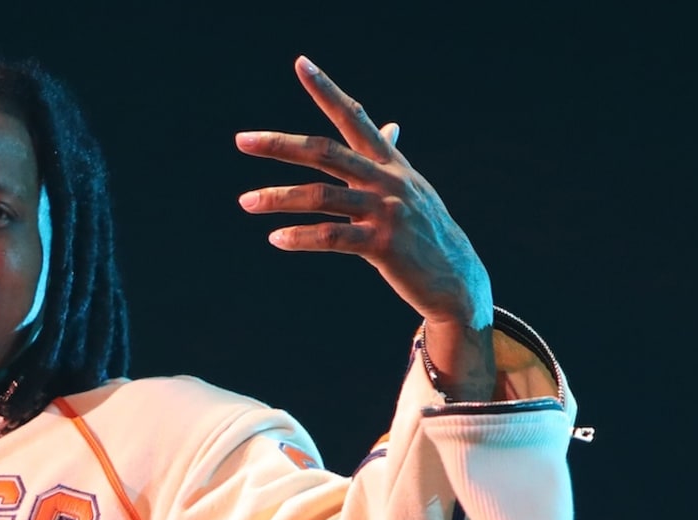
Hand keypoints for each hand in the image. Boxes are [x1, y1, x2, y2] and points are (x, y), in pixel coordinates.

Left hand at [235, 57, 493, 334]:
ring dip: (278, 198)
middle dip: (280, 145)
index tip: (301, 64)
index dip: (327, 90)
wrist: (455, 277)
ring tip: (246, 201)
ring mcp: (386, 210)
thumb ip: (390, 157)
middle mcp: (387, 179)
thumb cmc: (425, 231)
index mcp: (389, 162)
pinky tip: (276, 238)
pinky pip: (332, 237)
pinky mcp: (383, 244)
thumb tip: (389, 126)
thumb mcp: (410, 187)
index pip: (353, 117)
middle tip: (242, 140)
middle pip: (325, 152)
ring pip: (321, 196)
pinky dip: (300, 237)